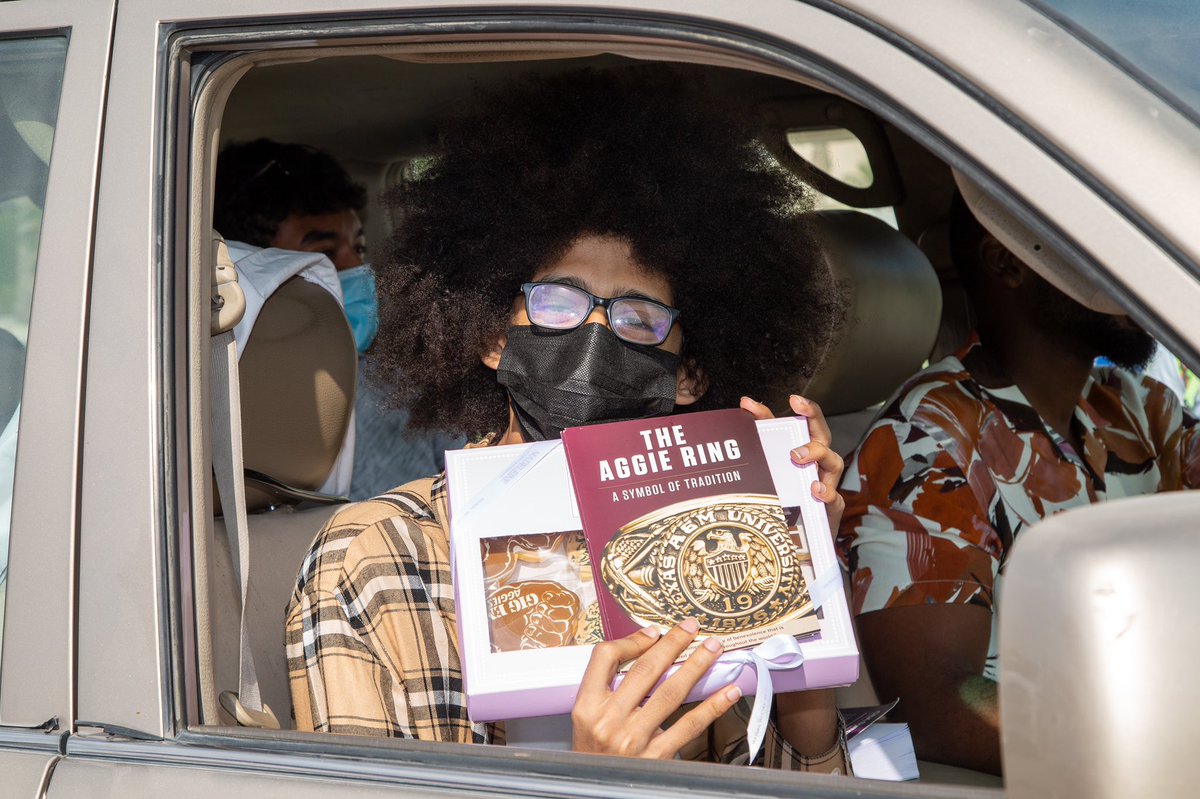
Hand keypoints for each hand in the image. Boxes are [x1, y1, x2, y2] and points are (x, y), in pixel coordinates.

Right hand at [572, 618, 741, 757]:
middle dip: (672, 644)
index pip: (605, 658)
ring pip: (670, 692)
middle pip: (645, 671)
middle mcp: (609, 721)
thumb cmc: (594, 754)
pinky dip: (712, 707)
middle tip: (691, 627)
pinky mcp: (657, 758)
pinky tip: (728, 692)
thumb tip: (643, 651)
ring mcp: (634, 739)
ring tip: (713, 648)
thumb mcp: (586, 719)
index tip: (653, 633)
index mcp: (586, 707)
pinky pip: (689, 725)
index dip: (631, 640)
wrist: (596, 792)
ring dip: (696, 666)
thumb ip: (607, 688)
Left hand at [740, 394, 845, 532]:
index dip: (805, 408)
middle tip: (796, 413)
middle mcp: (819, 461)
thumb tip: (745, 403)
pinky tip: (814, 490)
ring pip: (834, 462)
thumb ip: (761, 432)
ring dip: (815, 454)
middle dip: (813, 423)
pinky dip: (824, 492)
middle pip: (824, 436)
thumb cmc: (786, 489)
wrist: (799, 531)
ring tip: (797, 456)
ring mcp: (826, 481)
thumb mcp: (772, 460)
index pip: (808, 421)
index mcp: (806, 446)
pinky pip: (832, 496)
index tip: (794, 398)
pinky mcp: (830, 505)